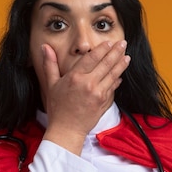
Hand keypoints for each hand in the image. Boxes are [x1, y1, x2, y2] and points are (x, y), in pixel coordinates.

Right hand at [41, 40, 129, 154]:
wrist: (67, 130)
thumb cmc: (57, 108)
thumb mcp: (51, 84)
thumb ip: (49, 64)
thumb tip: (45, 47)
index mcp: (75, 77)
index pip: (92, 58)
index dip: (102, 49)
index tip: (108, 42)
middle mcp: (88, 84)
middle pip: (106, 64)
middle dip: (116, 52)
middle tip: (123, 43)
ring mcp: (98, 93)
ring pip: (113, 75)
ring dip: (121, 64)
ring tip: (127, 56)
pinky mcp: (104, 102)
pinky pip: (113, 88)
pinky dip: (117, 80)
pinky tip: (121, 75)